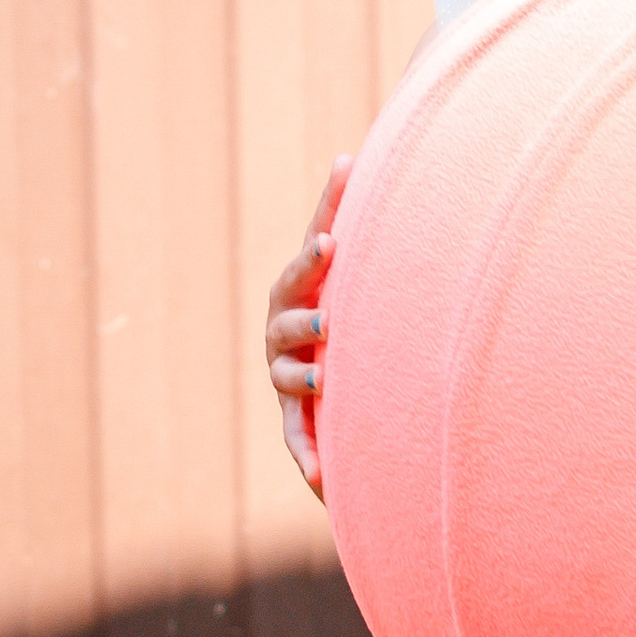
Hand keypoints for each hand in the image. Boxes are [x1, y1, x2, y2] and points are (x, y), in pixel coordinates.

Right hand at [267, 159, 354, 500]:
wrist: (336, 365)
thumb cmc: (343, 301)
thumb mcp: (345, 266)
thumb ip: (341, 214)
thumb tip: (350, 153)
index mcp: (298, 292)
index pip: (304, 268)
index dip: (314, 257)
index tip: (332, 241)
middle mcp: (285, 334)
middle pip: (285, 323)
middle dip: (304, 320)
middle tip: (330, 321)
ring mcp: (286, 377)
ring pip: (286, 379)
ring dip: (302, 379)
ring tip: (322, 381)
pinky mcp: (298, 420)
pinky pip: (298, 441)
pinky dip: (307, 459)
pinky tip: (323, 483)